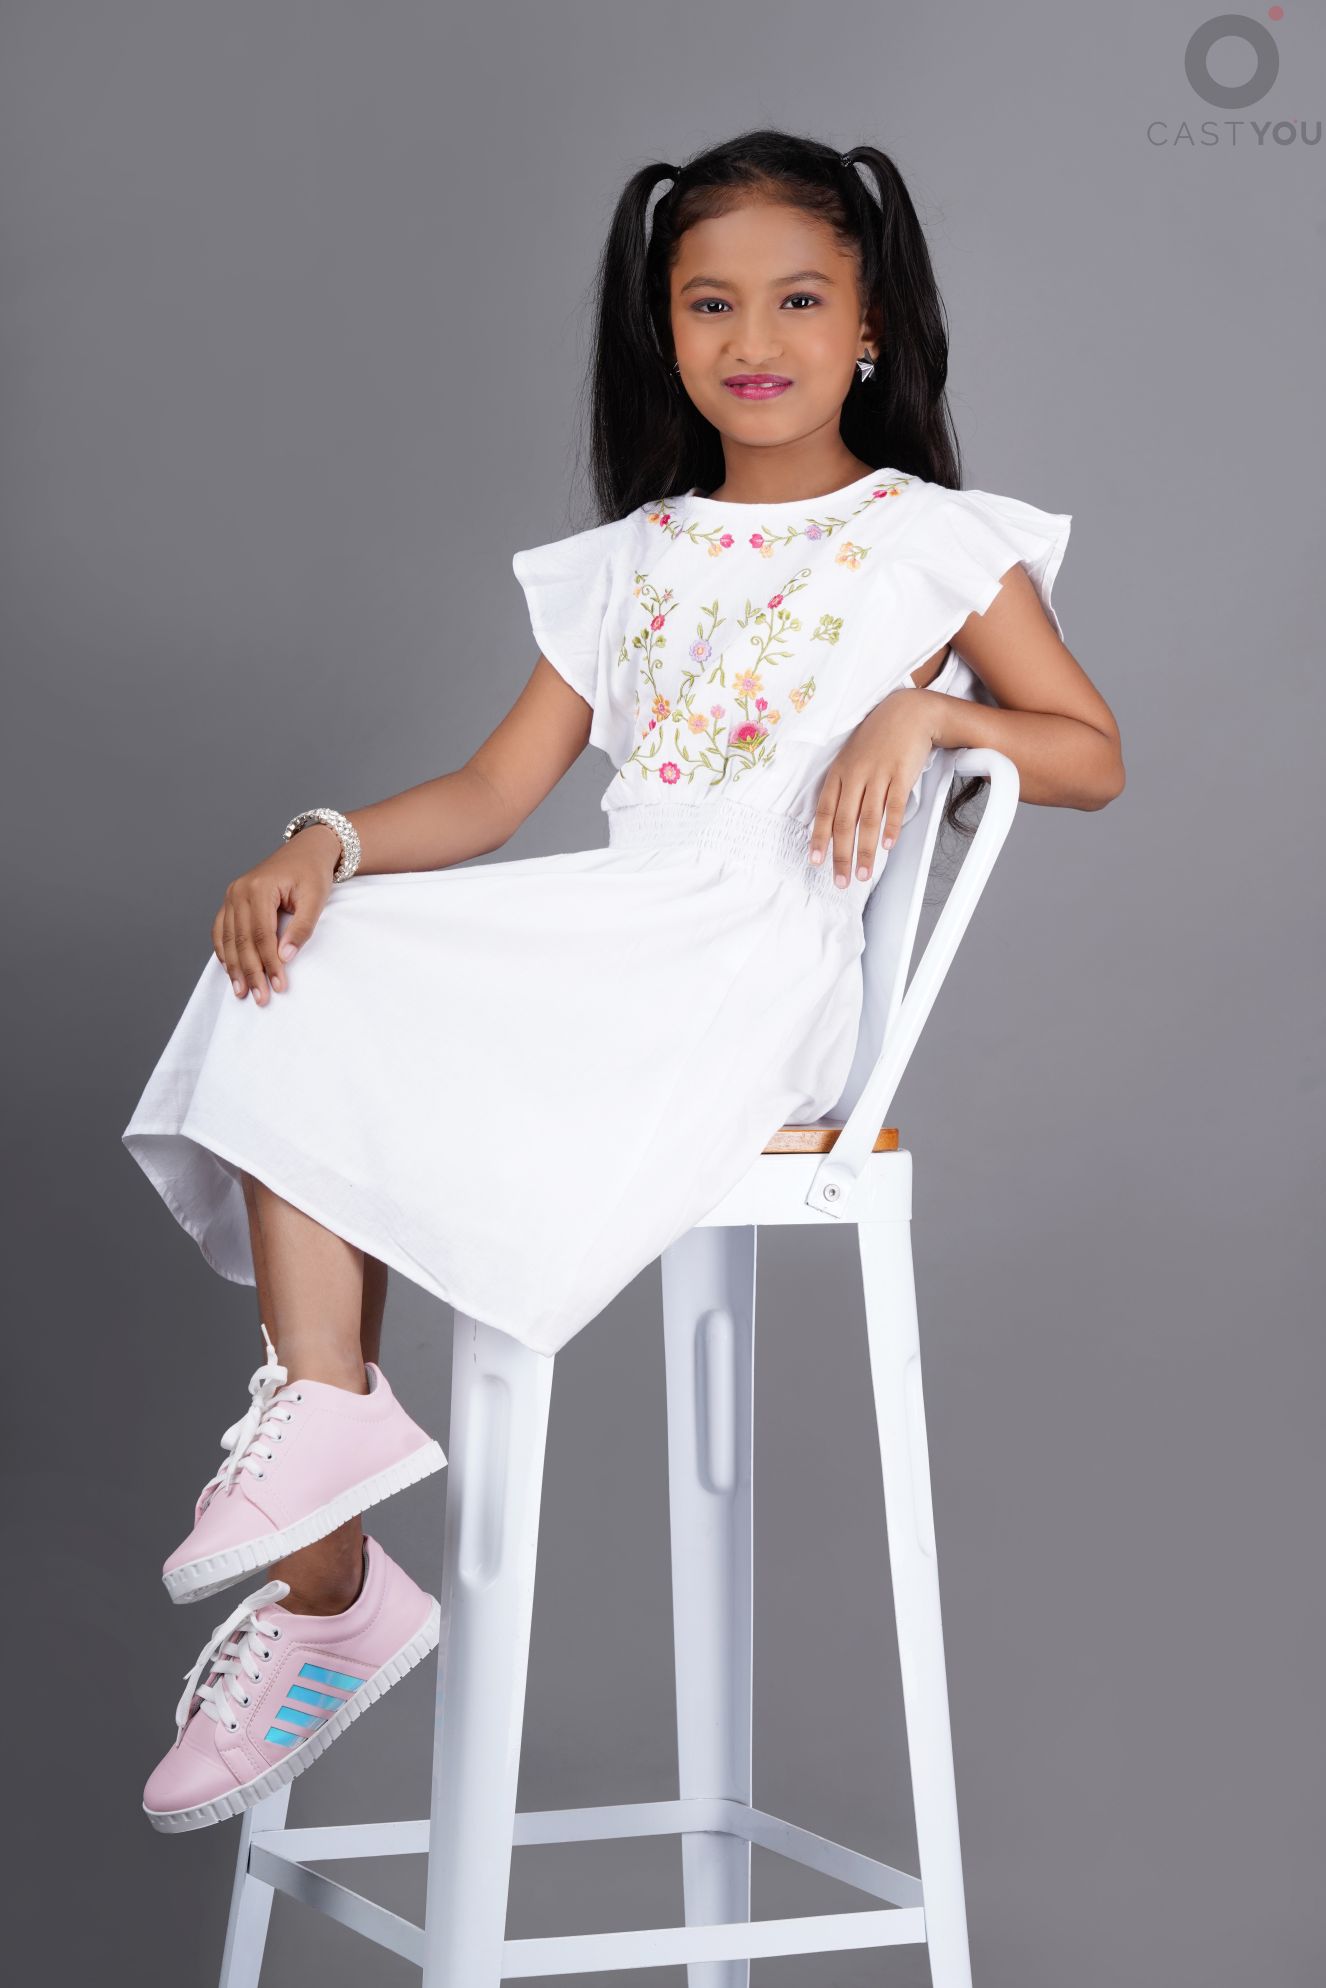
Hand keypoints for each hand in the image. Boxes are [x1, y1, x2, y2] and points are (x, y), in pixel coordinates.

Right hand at [211, 823, 340, 1003]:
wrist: (305, 850)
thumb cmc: (312, 873)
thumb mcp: (315, 898)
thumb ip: (301, 928)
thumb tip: (285, 957)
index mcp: (259, 888)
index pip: (262, 935)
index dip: (269, 963)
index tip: (278, 986)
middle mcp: (239, 891)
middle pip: (242, 940)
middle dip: (250, 972)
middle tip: (259, 998)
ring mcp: (231, 895)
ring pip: (228, 938)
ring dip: (234, 967)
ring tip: (241, 992)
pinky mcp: (231, 900)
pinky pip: (221, 930)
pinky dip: (224, 951)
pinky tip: (230, 970)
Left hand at [809, 688, 935, 886]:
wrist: (908, 712)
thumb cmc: (878, 738)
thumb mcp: (852, 758)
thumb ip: (844, 788)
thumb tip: (835, 822)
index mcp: (839, 773)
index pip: (824, 812)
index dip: (819, 839)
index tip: (817, 862)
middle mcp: (855, 775)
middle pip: (843, 822)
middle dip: (841, 856)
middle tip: (842, 880)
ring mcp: (878, 774)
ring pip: (867, 819)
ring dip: (865, 851)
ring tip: (864, 874)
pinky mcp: (901, 773)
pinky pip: (894, 805)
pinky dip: (890, 827)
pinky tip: (888, 846)